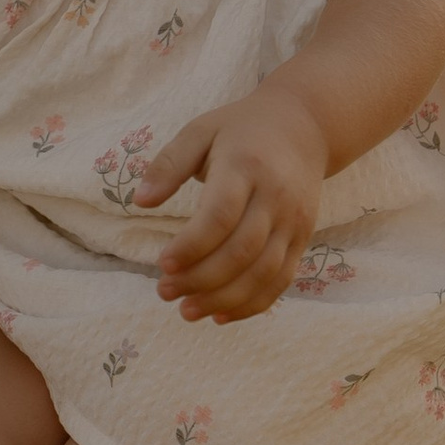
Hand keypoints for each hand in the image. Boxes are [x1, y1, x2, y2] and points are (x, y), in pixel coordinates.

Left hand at [135, 79, 326, 319]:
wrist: (305, 127)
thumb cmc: (242, 129)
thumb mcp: (201, 130)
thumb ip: (168, 163)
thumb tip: (140, 202)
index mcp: (246, 166)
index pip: (221, 215)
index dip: (192, 245)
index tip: (162, 264)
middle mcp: (275, 197)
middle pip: (242, 250)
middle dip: (201, 278)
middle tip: (164, 291)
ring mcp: (294, 221)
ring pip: (263, 272)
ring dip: (224, 299)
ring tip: (186, 311)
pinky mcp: (303, 239)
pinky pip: (281, 280)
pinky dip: (253, 304)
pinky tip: (221, 316)